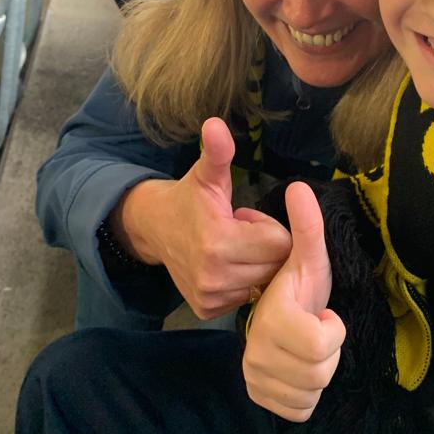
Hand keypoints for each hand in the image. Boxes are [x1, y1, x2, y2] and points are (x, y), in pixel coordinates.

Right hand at [112, 118, 292, 318]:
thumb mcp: (207, 174)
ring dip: (257, 266)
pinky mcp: (207, 310)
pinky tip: (227, 266)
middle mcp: (214, 276)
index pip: (279, 242)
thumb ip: (218, 152)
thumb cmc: (190, 199)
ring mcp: (209, 297)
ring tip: (235, 248)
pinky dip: (243, 283)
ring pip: (263, 285)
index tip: (247, 217)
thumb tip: (215, 123)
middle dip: (267, 248)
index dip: (269, 227)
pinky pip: (246, 299)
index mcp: (218, 241)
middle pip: (275, 266)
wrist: (154, 229)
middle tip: (243, 233)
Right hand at [242, 182, 345, 421]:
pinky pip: (301, 410)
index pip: (322, 342)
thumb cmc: (291, 283)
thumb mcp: (304, 256)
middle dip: (327, 349)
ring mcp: (254, 378)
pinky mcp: (258, 399)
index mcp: (269, 316)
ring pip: (312, 393)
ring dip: (319, 371)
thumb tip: (302, 186)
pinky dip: (306, 394)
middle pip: (321, 371)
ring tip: (305, 345)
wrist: (259, 313)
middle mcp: (252, 352)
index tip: (315, 310)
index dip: (330, 325)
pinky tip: (297, 369)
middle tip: (313, 329)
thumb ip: (306, 226)